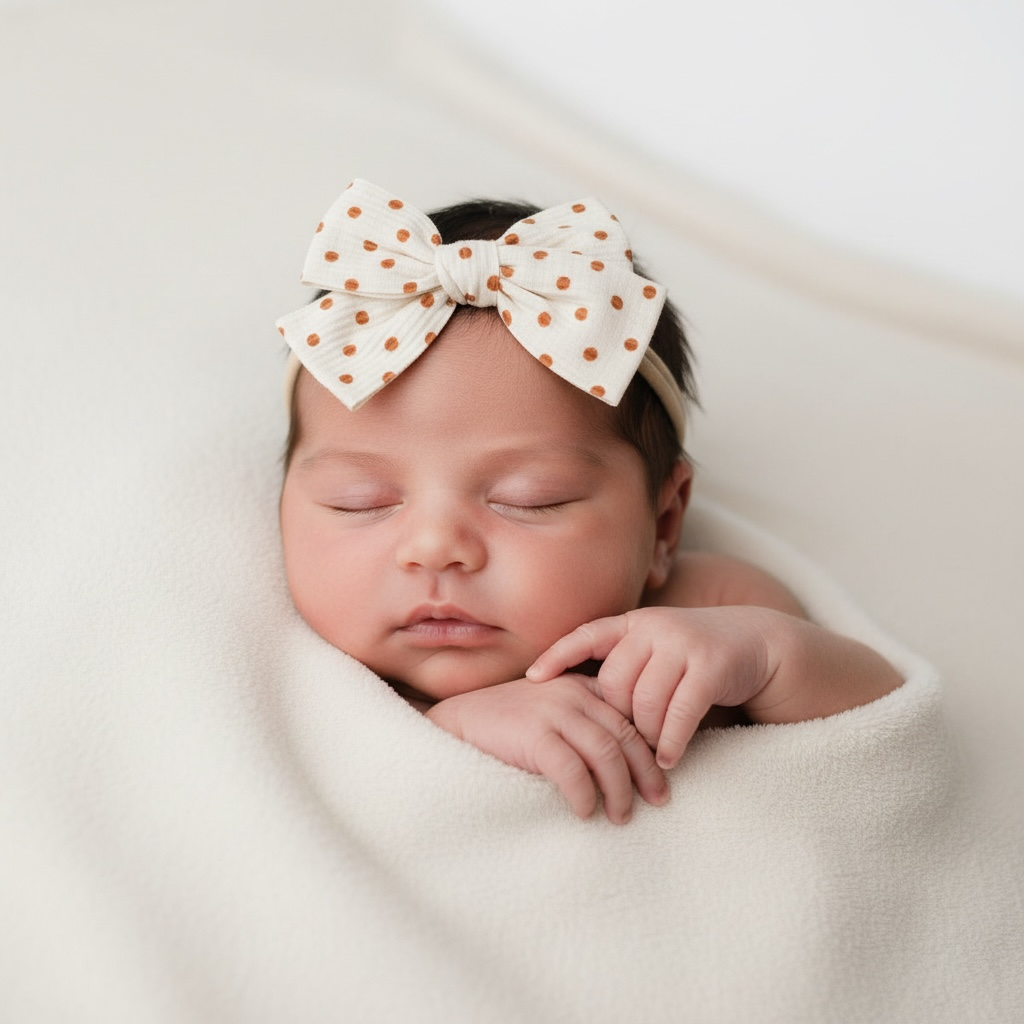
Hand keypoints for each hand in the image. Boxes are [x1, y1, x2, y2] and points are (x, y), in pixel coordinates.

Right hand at [426, 675, 668, 823]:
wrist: (455, 724)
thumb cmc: (505, 728)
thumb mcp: (549, 714)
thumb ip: (581, 725)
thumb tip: (622, 766)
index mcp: (579, 687)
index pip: (628, 717)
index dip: (649, 750)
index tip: (661, 779)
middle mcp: (571, 694)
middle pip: (625, 735)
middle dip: (645, 773)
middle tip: (658, 801)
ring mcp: (552, 712)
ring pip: (606, 753)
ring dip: (619, 790)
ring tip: (620, 816)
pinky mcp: (533, 735)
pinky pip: (573, 770)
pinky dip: (585, 795)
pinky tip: (586, 812)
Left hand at [527, 607, 778, 769]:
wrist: (758, 643)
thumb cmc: (695, 657)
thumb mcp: (657, 649)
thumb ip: (625, 664)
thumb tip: (576, 703)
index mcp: (635, 623)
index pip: (587, 634)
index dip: (558, 655)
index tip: (532, 679)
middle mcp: (655, 628)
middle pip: (614, 683)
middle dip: (617, 718)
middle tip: (625, 742)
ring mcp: (683, 644)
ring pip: (645, 702)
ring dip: (645, 737)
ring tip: (649, 755)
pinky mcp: (711, 666)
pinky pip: (680, 713)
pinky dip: (671, 742)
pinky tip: (669, 761)